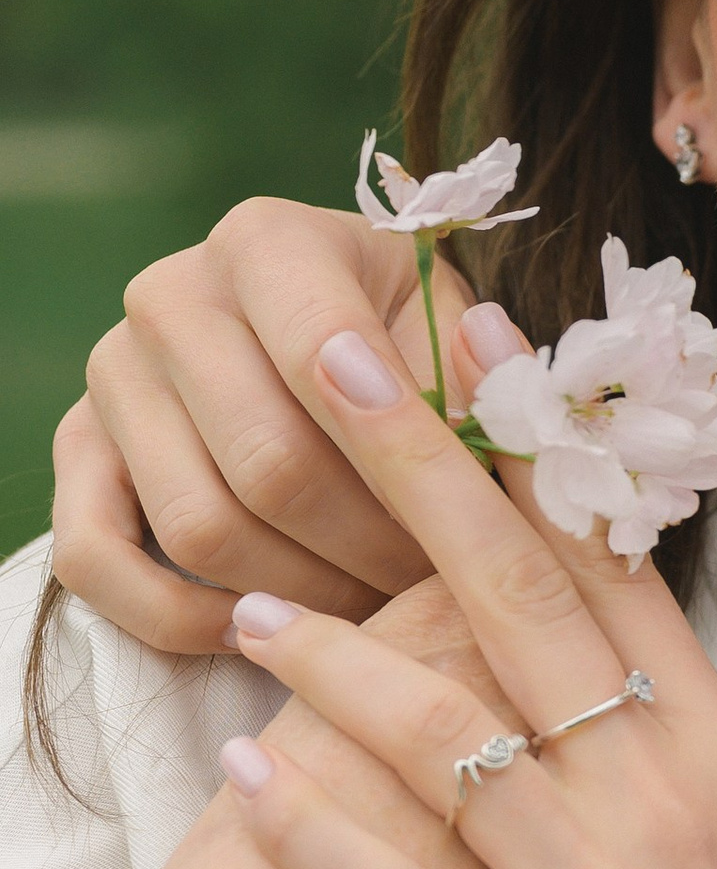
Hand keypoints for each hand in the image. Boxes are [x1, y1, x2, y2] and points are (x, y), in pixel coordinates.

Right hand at [54, 200, 483, 649]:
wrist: (324, 354)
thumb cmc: (406, 345)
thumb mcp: (456, 338)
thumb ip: (477, 376)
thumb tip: (488, 384)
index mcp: (270, 241)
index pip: (321, 352)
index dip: (395, 456)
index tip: (458, 516)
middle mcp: (171, 294)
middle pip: (268, 463)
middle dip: (365, 546)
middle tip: (432, 585)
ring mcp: (113, 375)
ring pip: (198, 526)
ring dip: (297, 593)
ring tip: (375, 608)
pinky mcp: (77, 453)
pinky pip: (95, 562)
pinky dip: (179, 617)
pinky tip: (262, 627)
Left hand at [213, 347, 716, 868]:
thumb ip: (686, 749)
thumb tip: (611, 643)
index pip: (614, 566)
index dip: (532, 447)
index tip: (471, 340)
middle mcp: (671, 804)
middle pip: (522, 601)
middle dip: (416, 467)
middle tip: (335, 360)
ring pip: (444, 736)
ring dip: (331, 656)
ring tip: (246, 604)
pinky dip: (315, 834)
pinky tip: (245, 780)